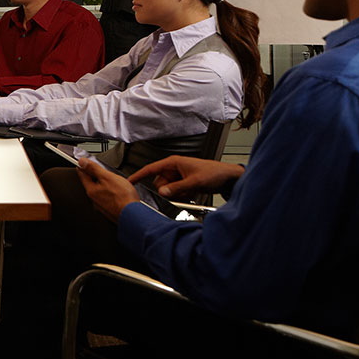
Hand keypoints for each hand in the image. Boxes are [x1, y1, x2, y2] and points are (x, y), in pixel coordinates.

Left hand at [78, 160, 140, 221]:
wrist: (134, 215)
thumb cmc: (123, 198)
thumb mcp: (107, 177)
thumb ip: (94, 169)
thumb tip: (82, 162)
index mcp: (91, 190)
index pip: (82, 175)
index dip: (83, 166)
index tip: (82, 162)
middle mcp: (94, 200)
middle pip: (90, 184)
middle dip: (94, 176)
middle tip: (98, 170)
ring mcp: (102, 206)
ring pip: (100, 192)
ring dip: (103, 185)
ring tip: (111, 181)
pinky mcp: (110, 211)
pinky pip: (107, 199)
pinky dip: (110, 194)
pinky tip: (118, 193)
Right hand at [129, 156, 243, 199]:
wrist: (229, 178)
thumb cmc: (214, 173)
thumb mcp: (195, 182)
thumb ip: (177, 188)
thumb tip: (162, 192)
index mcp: (173, 163)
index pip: (150, 169)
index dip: (139, 175)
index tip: (129, 182)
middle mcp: (174, 169)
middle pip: (159, 183)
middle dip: (168, 190)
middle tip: (181, 192)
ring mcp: (178, 176)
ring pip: (168, 190)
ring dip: (177, 194)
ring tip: (190, 192)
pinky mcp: (184, 183)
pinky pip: (176, 192)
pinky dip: (183, 195)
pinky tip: (193, 193)